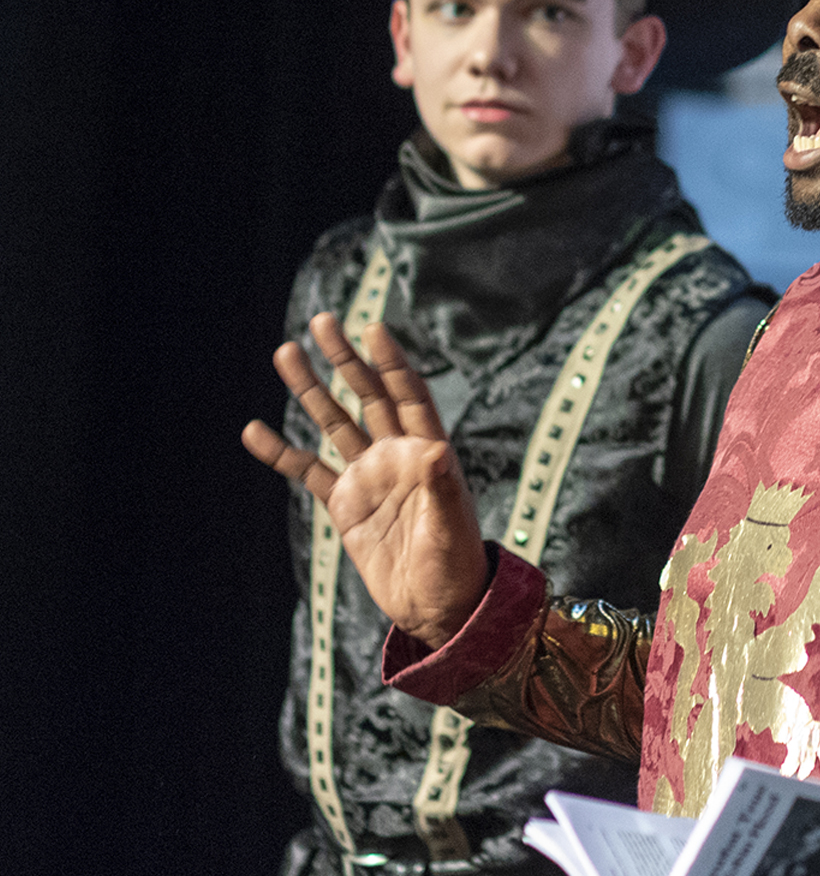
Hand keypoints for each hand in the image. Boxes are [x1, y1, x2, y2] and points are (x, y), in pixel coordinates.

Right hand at [243, 313, 488, 649]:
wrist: (438, 607)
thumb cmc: (457, 564)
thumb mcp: (452, 525)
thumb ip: (441, 486)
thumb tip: (433, 448)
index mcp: (428, 452)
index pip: (407, 395)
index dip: (391, 362)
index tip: (373, 327)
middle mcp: (396, 455)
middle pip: (366, 396)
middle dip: (345, 359)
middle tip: (322, 320)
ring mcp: (368, 477)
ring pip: (334, 423)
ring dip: (311, 390)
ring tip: (286, 353)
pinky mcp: (345, 504)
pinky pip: (308, 471)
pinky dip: (281, 452)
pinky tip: (254, 431)